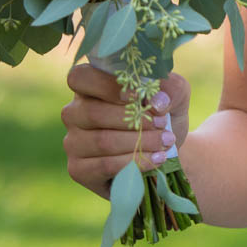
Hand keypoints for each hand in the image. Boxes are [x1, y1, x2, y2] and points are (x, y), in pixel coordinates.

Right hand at [61, 65, 191, 199]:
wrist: (164, 150)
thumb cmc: (162, 114)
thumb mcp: (173, 94)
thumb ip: (170, 88)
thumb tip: (157, 101)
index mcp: (89, 86)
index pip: (80, 77)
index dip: (107, 86)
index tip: (138, 95)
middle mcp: (74, 112)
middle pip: (93, 113)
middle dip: (134, 120)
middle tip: (162, 124)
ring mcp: (73, 142)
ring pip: (102, 141)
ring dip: (139, 143)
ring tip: (165, 142)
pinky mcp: (78, 169)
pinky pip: (105, 166)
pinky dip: (135, 162)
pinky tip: (156, 160)